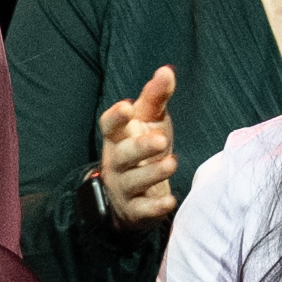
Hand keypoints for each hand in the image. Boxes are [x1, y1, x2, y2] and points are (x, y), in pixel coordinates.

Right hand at [91, 64, 182, 225]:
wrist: (130, 196)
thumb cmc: (142, 150)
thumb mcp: (149, 122)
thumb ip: (155, 97)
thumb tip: (166, 70)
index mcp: (117, 138)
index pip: (108, 127)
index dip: (115, 117)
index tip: (127, 106)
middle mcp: (116, 162)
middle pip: (123, 155)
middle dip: (140, 147)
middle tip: (161, 139)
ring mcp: (123, 188)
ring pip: (134, 181)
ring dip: (152, 173)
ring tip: (172, 163)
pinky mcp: (134, 210)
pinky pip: (142, 210)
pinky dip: (155, 207)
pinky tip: (171, 201)